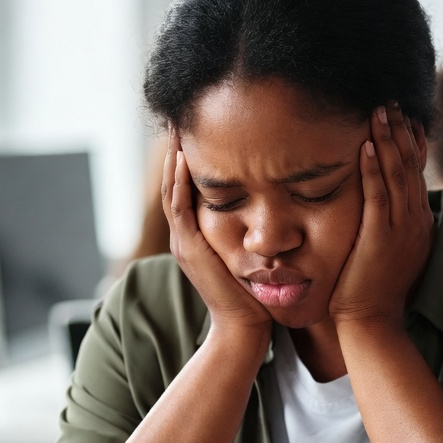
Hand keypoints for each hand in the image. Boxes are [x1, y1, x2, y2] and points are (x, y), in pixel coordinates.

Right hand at [163, 129, 272, 340]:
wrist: (245, 327)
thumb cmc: (255, 293)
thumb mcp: (250, 251)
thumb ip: (253, 229)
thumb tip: (270, 204)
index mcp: (197, 234)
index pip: (187, 187)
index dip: (188, 157)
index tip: (197, 127)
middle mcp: (184, 235)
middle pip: (173, 182)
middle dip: (176, 149)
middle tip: (180, 115)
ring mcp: (183, 242)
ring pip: (171, 190)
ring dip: (173, 158)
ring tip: (176, 127)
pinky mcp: (189, 249)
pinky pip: (179, 208)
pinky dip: (178, 182)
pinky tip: (183, 158)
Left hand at [330, 103, 433, 327]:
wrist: (373, 321)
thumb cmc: (374, 289)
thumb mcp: (389, 250)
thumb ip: (388, 224)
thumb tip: (379, 205)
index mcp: (419, 223)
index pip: (417, 173)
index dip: (411, 142)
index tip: (404, 116)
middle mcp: (416, 221)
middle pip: (411, 166)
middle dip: (401, 131)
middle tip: (391, 101)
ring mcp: (402, 229)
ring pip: (398, 175)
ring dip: (387, 140)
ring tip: (379, 111)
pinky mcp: (382, 237)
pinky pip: (379, 195)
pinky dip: (373, 168)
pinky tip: (365, 145)